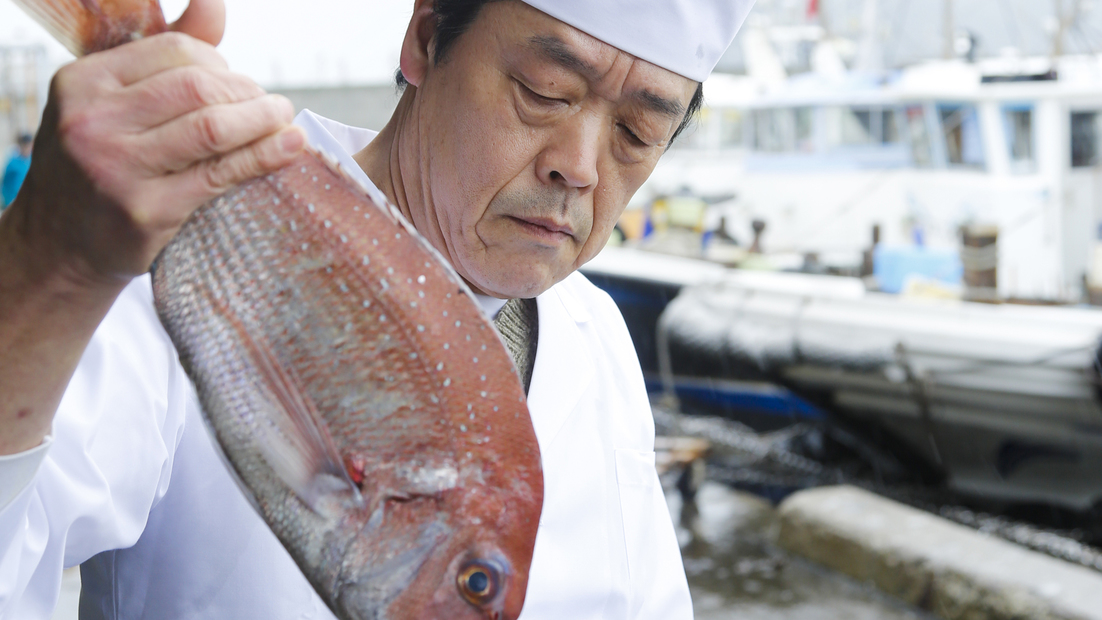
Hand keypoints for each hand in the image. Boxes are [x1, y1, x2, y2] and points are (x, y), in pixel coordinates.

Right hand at [0, 0, 305, 454]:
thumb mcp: (112, 106)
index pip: (176, 52)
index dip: (222, 64)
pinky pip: (222, 173)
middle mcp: (93, 121)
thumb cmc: (100, 166)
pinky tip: (292, 147)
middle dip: (248, 92)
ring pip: (214, 126)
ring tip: (286, 120)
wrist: (59, 247)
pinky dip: (266, 155)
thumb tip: (213, 4)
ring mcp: (116, 167)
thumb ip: (163, 55)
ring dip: (264, 120)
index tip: (240, 84)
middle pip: (199, 86)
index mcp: (83, 83)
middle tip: (272, 105)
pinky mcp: (146, 210)